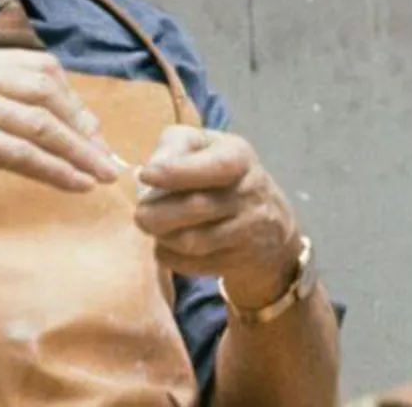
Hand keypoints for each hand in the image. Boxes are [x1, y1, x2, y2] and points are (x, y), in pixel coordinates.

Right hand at [0, 48, 119, 220]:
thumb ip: (13, 109)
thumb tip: (83, 121)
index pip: (41, 67)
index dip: (74, 99)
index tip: (93, 131)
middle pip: (47, 91)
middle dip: (82, 126)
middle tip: (104, 156)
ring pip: (41, 125)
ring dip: (79, 152)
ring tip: (103, 175)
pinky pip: (24, 155)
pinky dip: (57, 171)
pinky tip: (78, 186)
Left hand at [134, 126, 302, 309]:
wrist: (271, 226)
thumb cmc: (223, 176)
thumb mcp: (207, 148)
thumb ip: (176, 146)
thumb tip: (150, 172)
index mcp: (239, 156)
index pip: (213, 166)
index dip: (175, 171)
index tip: (145, 175)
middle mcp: (249, 193)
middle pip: (197, 207)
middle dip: (158, 213)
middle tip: (140, 214)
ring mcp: (248, 230)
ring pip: (193, 240)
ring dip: (163, 236)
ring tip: (155, 229)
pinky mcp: (240, 261)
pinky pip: (194, 264)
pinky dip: (172, 257)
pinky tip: (168, 246)